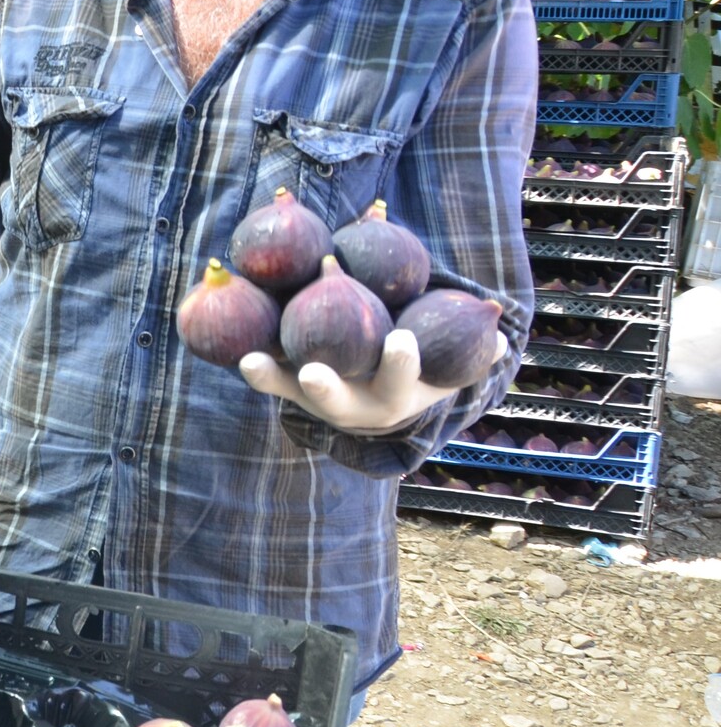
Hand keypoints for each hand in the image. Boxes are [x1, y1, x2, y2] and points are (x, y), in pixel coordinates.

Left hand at [238, 329, 510, 435]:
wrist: (381, 393)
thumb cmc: (424, 364)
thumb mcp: (449, 358)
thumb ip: (474, 344)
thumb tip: (499, 320)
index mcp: (393, 397)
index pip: (400, 382)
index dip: (400, 363)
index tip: (400, 339)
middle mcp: (351, 406)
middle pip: (336, 401)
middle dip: (325, 389)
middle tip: (312, 371)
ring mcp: (315, 400)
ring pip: (290, 393)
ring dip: (270, 378)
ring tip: (250, 361)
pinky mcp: (287, 386)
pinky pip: (267, 372)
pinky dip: (251, 360)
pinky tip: (227, 339)